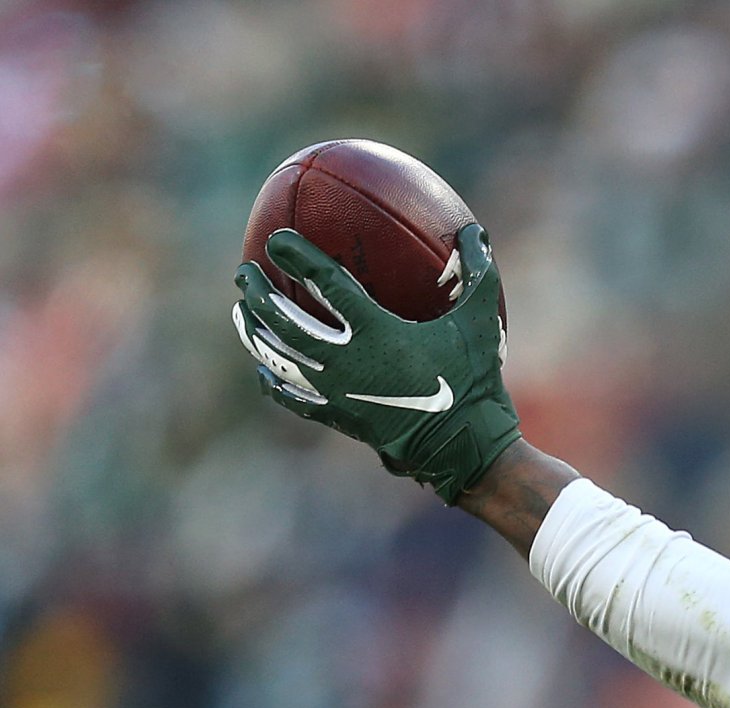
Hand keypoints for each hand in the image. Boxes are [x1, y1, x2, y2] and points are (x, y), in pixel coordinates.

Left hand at [234, 223, 521, 503]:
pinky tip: (261, 368)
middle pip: (285, 320)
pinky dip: (272, 381)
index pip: (324, 284)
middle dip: (258, 292)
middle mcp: (346, 359)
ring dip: (254, 331)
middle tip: (244, 272)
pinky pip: (291, 398)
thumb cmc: (474, 381)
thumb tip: (473, 230)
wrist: (465, 447)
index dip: (297, 258)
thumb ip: (478, 275)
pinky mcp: (338, 417)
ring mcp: (337, 391)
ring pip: (279, 357)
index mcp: (376, 331)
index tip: (276, 240)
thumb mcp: (482, 325)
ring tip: (241, 311)